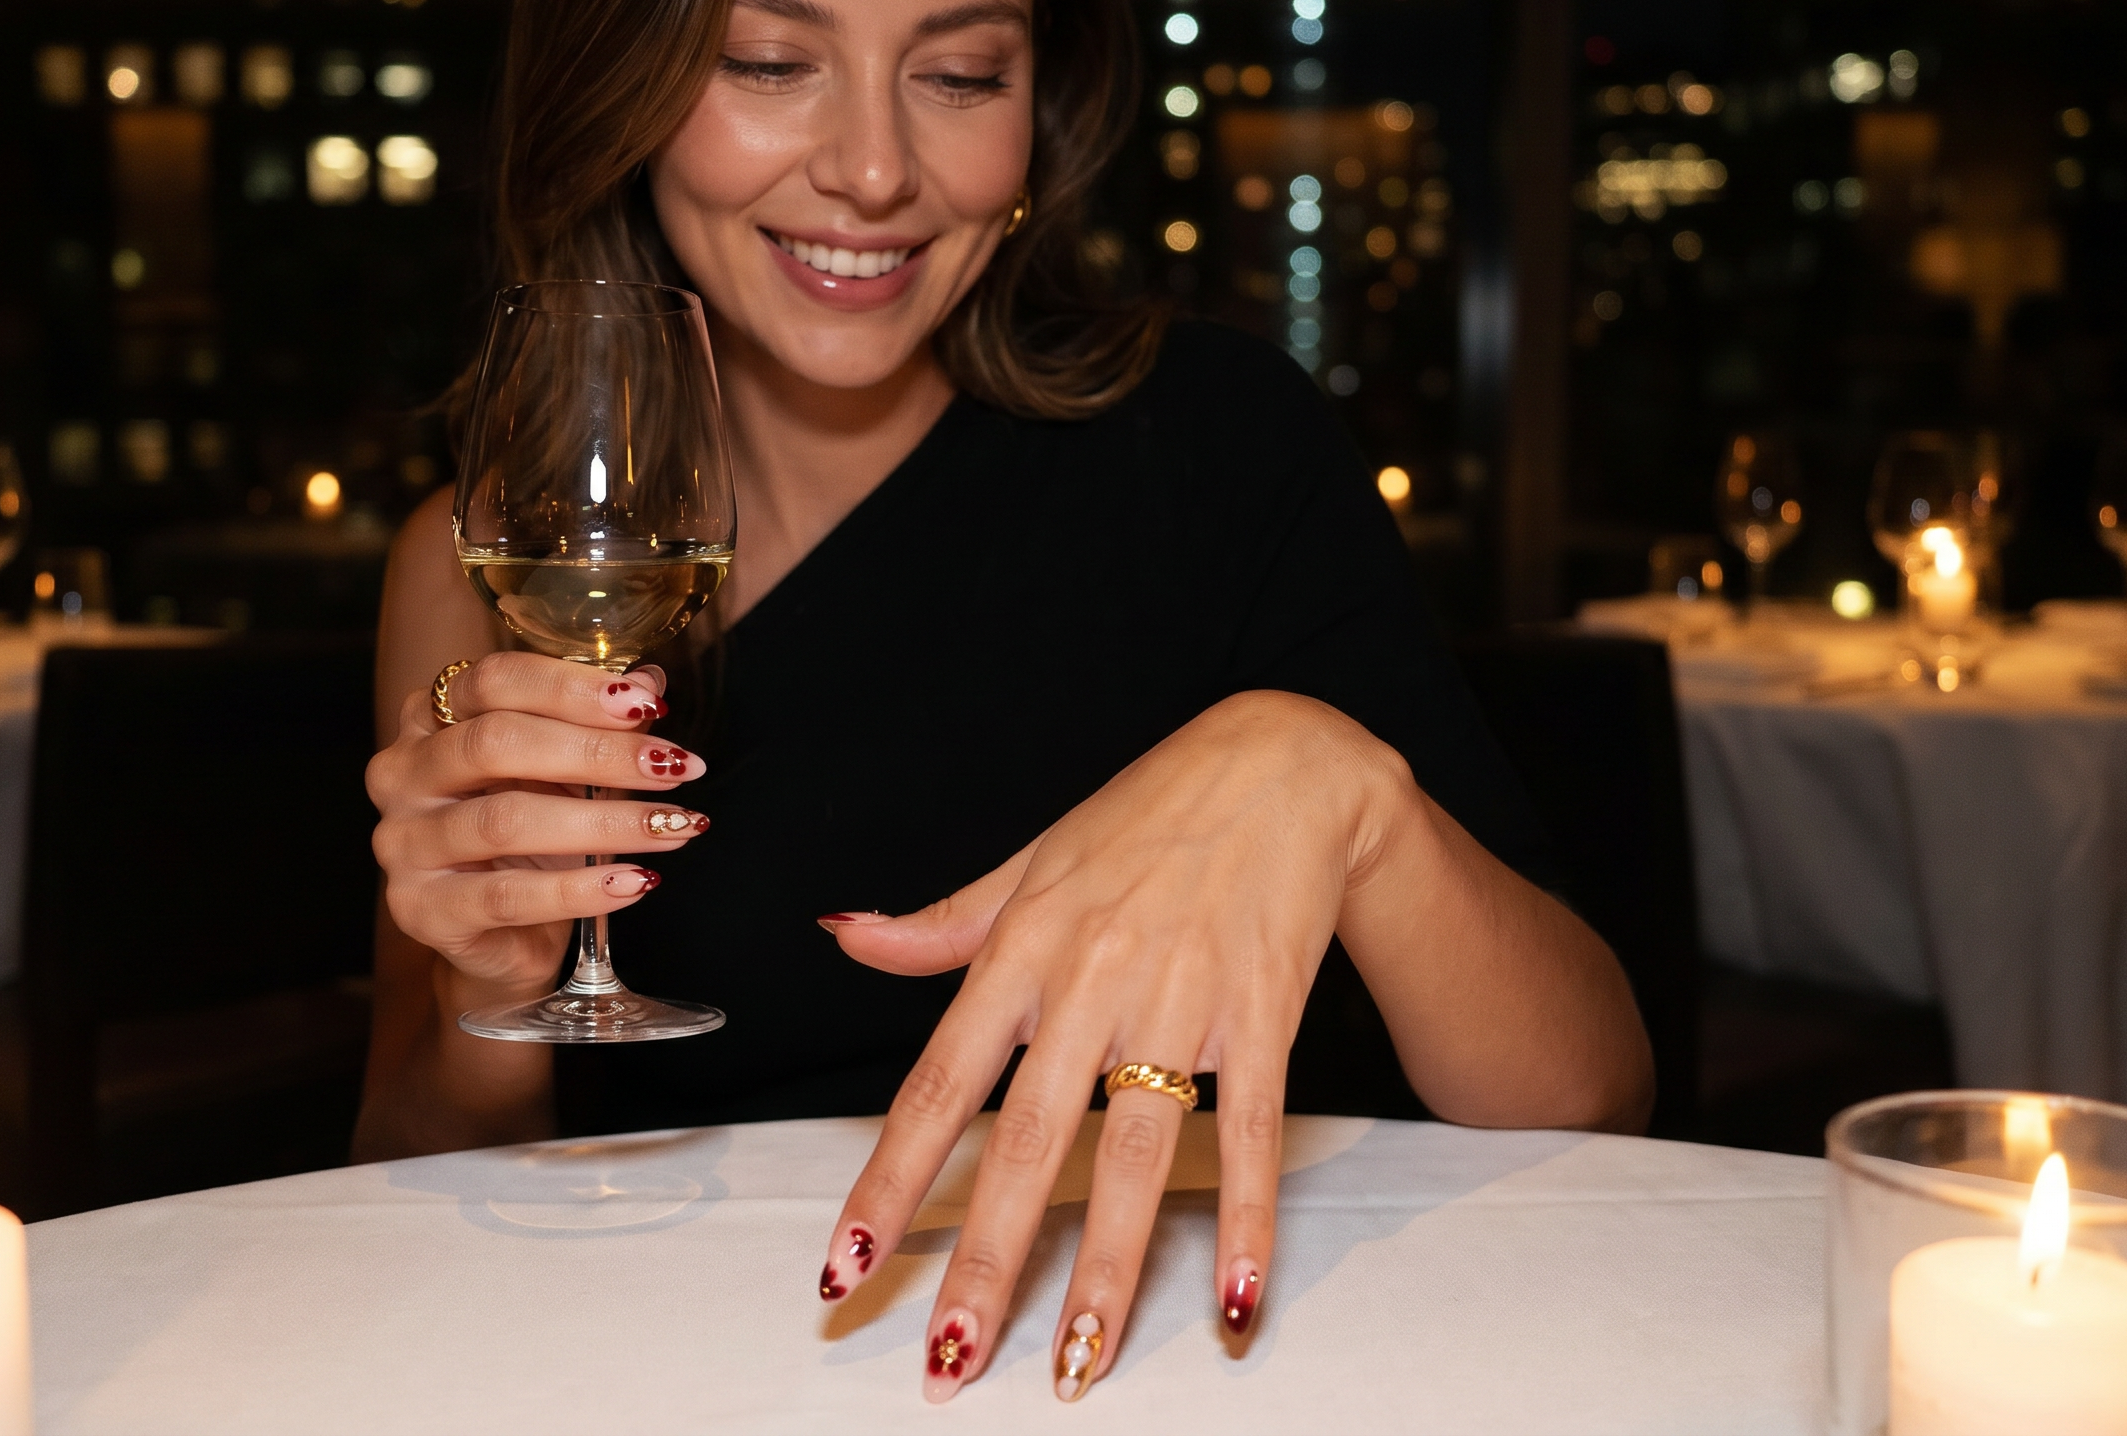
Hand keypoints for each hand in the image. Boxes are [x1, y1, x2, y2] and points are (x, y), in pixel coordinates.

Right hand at [365, 653, 711, 999]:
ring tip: (671, 826)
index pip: (495, 681)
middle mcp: (402, 773)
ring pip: (506, 821)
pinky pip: (508, 896)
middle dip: (598, 753)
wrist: (500, 937)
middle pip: (496, 743)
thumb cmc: (530, 839)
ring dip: (605, 822)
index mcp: (428, 718)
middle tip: (673, 767)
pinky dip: (580, 890)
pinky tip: (635, 881)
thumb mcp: (564, 772)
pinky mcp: (421, 910)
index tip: (647, 707)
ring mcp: (404, 843)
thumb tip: (651, 685)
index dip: (572, 688)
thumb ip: (597, 727)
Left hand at [810, 691, 1406, 1402]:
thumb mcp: (1028, 861)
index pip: (937, 1087)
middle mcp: (1090, 982)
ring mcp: (1180, 1003)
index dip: (886, 1184)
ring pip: (1134, 1155)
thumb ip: (940, 925)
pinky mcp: (1261, 1016)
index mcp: (1021, 950)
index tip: (844, 1267)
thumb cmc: (1146, 815)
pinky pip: (1250, 1134)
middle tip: (948, 1362)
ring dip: (1105, 1268)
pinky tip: (1234, 1304)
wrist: (1283, 764)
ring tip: (1077, 1362)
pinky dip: (1244, 1221)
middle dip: (983, 1260)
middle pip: (1028, 1143)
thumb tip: (845, 938)